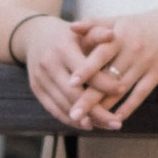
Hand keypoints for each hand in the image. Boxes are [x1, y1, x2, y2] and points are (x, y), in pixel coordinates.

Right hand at [16, 14, 115, 129]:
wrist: (35, 35)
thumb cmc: (68, 34)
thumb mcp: (82, 31)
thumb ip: (97, 34)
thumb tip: (112, 35)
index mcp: (62, 48)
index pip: (85, 70)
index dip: (103, 82)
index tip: (122, 90)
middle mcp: (49, 64)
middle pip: (74, 94)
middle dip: (97, 111)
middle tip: (117, 123)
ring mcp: (40, 78)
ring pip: (65, 106)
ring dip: (87, 119)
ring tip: (107, 125)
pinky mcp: (36, 89)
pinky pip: (54, 110)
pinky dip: (72, 120)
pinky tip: (89, 124)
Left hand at [60, 5, 157, 128]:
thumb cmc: (140, 25)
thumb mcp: (118, 20)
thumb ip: (94, 24)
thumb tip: (71, 27)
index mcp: (119, 36)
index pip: (99, 55)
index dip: (85, 70)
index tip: (70, 84)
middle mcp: (132, 50)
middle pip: (107, 77)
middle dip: (90, 97)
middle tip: (74, 113)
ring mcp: (145, 63)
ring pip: (121, 89)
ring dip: (105, 107)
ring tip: (89, 121)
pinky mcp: (157, 74)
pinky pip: (141, 94)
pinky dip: (128, 107)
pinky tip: (116, 119)